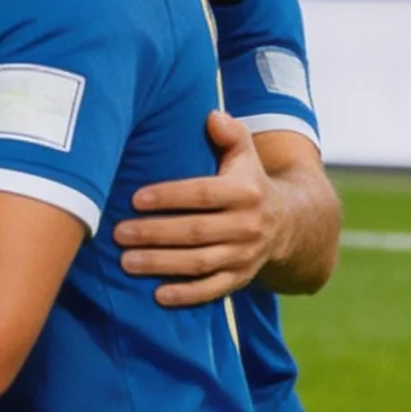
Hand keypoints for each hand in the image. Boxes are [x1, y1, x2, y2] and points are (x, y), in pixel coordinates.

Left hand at [116, 112, 274, 305]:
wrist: (292, 223)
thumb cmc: (250, 181)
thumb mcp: (246, 154)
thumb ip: (230, 133)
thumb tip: (211, 115)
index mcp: (246, 192)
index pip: (202, 194)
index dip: (169, 196)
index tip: (135, 198)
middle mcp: (248, 226)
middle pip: (196, 232)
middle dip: (155, 233)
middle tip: (118, 233)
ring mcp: (246, 255)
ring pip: (200, 263)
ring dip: (162, 264)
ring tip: (126, 262)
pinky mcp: (242, 278)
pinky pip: (214, 290)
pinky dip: (187, 295)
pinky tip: (158, 295)